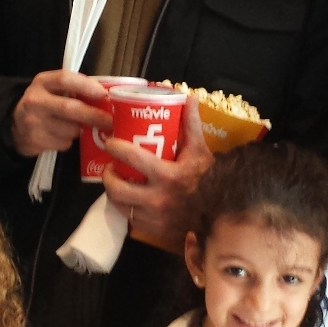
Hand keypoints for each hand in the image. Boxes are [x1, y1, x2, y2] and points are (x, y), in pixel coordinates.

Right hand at [11, 69, 112, 156]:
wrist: (13, 124)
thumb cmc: (43, 103)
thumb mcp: (52, 89)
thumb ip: (74, 89)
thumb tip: (106, 98)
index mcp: (42, 82)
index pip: (64, 79)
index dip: (86, 86)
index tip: (104, 94)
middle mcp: (35, 101)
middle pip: (69, 108)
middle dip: (93, 116)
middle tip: (110, 121)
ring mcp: (33, 122)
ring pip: (69, 130)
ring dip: (80, 131)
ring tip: (78, 127)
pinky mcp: (34, 141)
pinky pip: (63, 143)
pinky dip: (69, 141)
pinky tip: (62, 136)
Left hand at [103, 96, 213, 253]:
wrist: (219, 214)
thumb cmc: (208, 179)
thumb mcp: (200, 151)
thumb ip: (192, 125)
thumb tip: (189, 97)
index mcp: (168, 175)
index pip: (133, 158)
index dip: (116, 148)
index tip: (110, 142)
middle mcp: (158, 199)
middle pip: (117, 189)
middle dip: (107, 177)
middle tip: (110, 166)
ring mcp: (154, 217)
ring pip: (120, 206)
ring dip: (113, 193)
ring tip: (116, 182)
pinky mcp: (153, 229)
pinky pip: (130, 219)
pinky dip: (126, 208)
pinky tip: (128, 199)